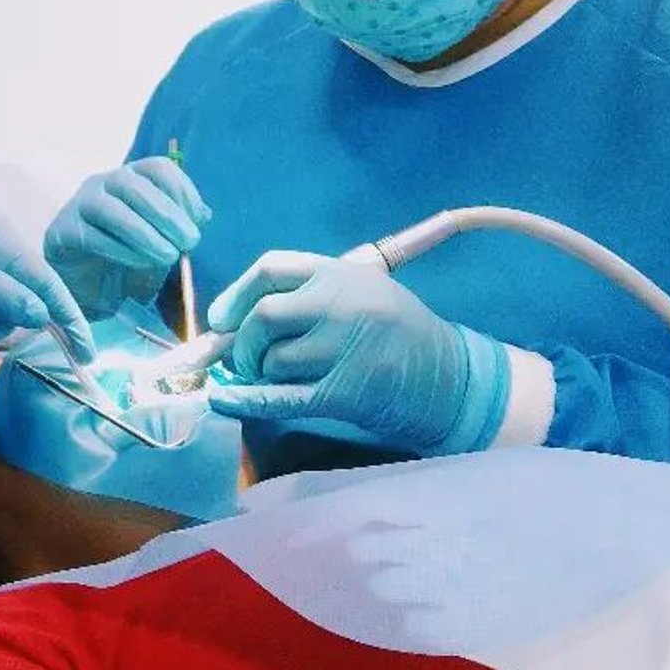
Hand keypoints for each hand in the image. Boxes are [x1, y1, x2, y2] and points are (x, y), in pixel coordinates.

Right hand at [44, 158, 211, 316]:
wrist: (88, 285)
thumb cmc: (129, 256)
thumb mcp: (163, 240)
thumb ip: (181, 226)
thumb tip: (203, 215)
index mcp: (133, 177)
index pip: (159, 168)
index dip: (183, 191)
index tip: (198, 221)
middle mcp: (105, 183)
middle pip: (136, 186)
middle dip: (167, 214)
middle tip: (189, 242)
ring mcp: (80, 204)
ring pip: (112, 208)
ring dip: (145, 233)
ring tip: (168, 257)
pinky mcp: (63, 231)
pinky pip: (93, 236)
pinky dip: (122, 251)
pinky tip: (141, 264)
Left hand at [204, 252, 508, 457]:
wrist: (450, 378)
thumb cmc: (397, 334)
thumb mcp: (362, 292)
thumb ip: (307, 298)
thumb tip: (229, 325)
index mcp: (342, 273)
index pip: (271, 269)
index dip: (235, 295)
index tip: (219, 320)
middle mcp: (342, 304)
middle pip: (264, 315)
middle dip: (242, 342)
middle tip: (244, 360)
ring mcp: (344, 348)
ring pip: (273, 360)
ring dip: (262, 374)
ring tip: (277, 379)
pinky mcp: (345, 391)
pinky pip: (282, 396)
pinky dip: (247, 400)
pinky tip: (223, 400)